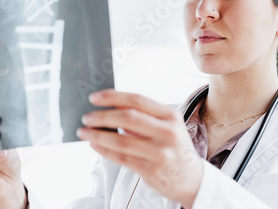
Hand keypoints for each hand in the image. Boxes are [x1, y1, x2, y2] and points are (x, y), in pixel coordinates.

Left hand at [77, 90, 203, 207]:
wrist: (193, 179)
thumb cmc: (175, 148)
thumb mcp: (168, 126)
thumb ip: (144, 116)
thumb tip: (110, 108)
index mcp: (170, 116)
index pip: (137, 100)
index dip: (113, 97)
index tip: (95, 97)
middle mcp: (167, 133)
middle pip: (128, 118)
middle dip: (102, 116)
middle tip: (86, 117)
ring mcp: (160, 153)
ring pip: (121, 140)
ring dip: (97, 135)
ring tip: (84, 132)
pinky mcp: (151, 171)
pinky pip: (121, 158)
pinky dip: (104, 151)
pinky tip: (95, 145)